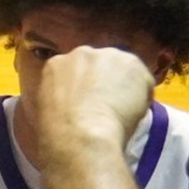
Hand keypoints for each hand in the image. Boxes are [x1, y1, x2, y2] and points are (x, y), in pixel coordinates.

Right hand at [37, 47, 156, 155]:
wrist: (81, 136)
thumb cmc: (55, 132)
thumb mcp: (46, 109)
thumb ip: (61, 96)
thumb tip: (73, 103)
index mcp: (56, 64)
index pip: (74, 71)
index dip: (82, 88)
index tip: (85, 103)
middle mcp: (82, 53)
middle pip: (99, 64)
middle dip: (104, 81)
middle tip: (104, 106)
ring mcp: (110, 56)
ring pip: (123, 70)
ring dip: (124, 86)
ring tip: (120, 111)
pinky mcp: (135, 65)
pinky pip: (143, 81)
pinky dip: (141, 96)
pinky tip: (131, 114)